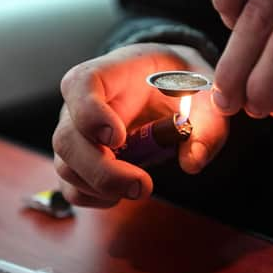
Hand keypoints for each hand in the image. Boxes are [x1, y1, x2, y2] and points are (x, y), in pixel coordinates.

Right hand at [52, 43, 228, 206]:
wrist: (171, 85)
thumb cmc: (183, 84)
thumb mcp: (206, 95)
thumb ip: (207, 125)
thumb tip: (192, 163)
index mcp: (111, 74)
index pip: (80, 84)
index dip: (90, 113)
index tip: (118, 137)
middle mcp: (82, 103)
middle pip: (67, 137)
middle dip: (101, 169)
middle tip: (141, 185)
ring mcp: (77, 133)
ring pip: (66, 166)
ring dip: (101, 187)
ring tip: (140, 188)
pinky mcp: (80, 160)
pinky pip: (71, 186)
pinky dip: (94, 198)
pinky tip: (122, 195)